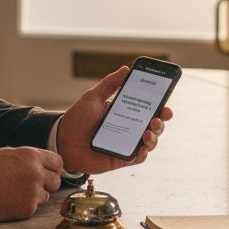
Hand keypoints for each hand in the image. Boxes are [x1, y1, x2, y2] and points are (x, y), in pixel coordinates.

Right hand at [0, 146, 63, 220]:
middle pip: (56, 181)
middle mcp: (37, 173)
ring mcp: (33, 192)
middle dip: (47, 184)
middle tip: (32, 185)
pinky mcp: (28, 208)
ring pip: (46, 196)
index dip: (53, 169)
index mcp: (32, 156)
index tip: (47, 173)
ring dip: (36, 196)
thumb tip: (45, 164)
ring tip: (16, 193)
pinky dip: (26, 206)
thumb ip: (30, 158)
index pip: (58, 162)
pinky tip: (12, 201)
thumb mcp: (10, 154)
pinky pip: (35, 207)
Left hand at [56, 66, 173, 174]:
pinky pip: (136, 158)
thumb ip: (110, 84)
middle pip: (153, 126)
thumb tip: (126, 69)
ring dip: (154, 137)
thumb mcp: (93, 97)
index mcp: (125, 113)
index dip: (160, 106)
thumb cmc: (77, 118)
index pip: (148, 109)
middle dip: (161, 122)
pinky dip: (142, 154)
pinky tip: (141, 148)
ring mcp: (126, 144)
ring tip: (148, 132)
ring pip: (149, 143)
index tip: (166, 102)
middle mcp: (129, 129)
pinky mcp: (120, 159)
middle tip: (160, 117)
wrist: (62, 140)